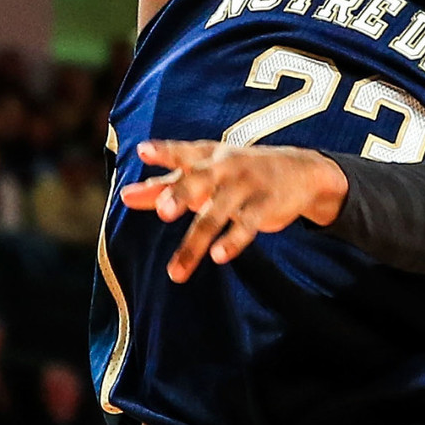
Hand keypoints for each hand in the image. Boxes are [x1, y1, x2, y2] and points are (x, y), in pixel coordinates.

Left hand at [120, 141, 348, 279]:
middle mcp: (225, 167)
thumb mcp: (204, 172)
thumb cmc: (239, 172)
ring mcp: (246, 186)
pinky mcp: (265, 206)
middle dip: (181, 194)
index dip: (163, 152)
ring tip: (175, 272)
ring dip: (195, 243)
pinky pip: (246, 225)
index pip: (182, 153)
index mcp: (207, 157)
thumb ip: (163, 185)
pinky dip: (233, 241)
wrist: (300, 170)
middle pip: (199, 180)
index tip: (143, 152)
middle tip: (163, 210)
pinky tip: (218, 257)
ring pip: (217, 215)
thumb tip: (123, 196)